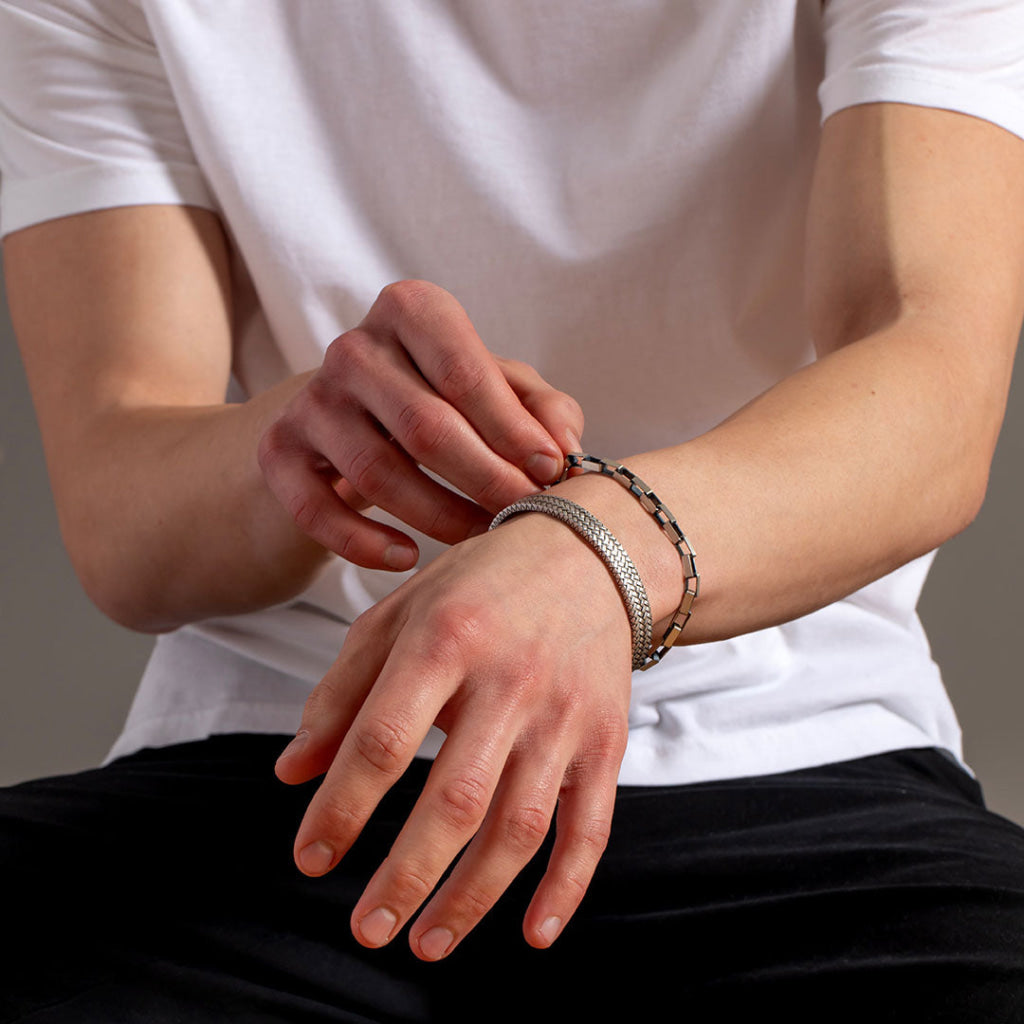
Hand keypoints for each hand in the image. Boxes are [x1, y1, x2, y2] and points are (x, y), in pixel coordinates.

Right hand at [258, 280, 583, 570]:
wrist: (347, 421)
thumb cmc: (440, 401)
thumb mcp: (496, 390)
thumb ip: (540, 408)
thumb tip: (565, 452)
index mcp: (413, 312)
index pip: (465, 371)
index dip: (513, 430)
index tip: (552, 475)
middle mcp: (355, 347)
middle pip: (425, 425)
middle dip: (485, 480)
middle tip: (524, 517)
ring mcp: (310, 399)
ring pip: (376, 470)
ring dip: (439, 516)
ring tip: (480, 539)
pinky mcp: (279, 451)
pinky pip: (316, 507)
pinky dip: (362, 542)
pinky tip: (406, 557)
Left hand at [275, 511, 632, 958]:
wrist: (590, 556)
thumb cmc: (482, 584)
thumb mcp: (400, 613)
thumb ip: (342, 690)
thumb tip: (292, 773)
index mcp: (445, 641)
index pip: (383, 740)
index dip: (341, 807)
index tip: (311, 857)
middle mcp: (509, 682)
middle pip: (457, 799)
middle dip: (407, 876)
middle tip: (367, 929)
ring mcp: (564, 717)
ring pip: (521, 826)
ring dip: (473, 897)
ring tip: (427, 943)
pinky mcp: (604, 741)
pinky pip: (591, 826)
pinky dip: (566, 888)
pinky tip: (533, 934)